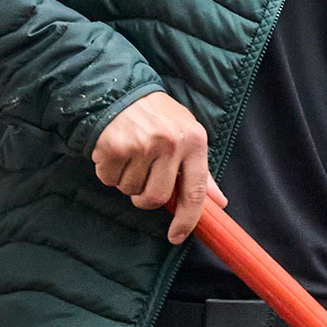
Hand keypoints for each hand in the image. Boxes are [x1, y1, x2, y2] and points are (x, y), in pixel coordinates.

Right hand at [92, 92, 225, 241]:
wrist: (121, 89)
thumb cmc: (158, 116)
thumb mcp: (187, 134)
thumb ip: (201, 172)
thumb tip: (219, 202)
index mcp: (194, 141)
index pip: (195, 192)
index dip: (187, 220)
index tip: (177, 236)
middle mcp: (170, 143)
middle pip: (156, 198)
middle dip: (144, 199)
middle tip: (141, 185)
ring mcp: (141, 144)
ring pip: (129, 190)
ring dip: (125, 181)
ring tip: (128, 157)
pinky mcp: (114, 146)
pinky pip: (108, 178)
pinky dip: (107, 172)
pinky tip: (113, 152)